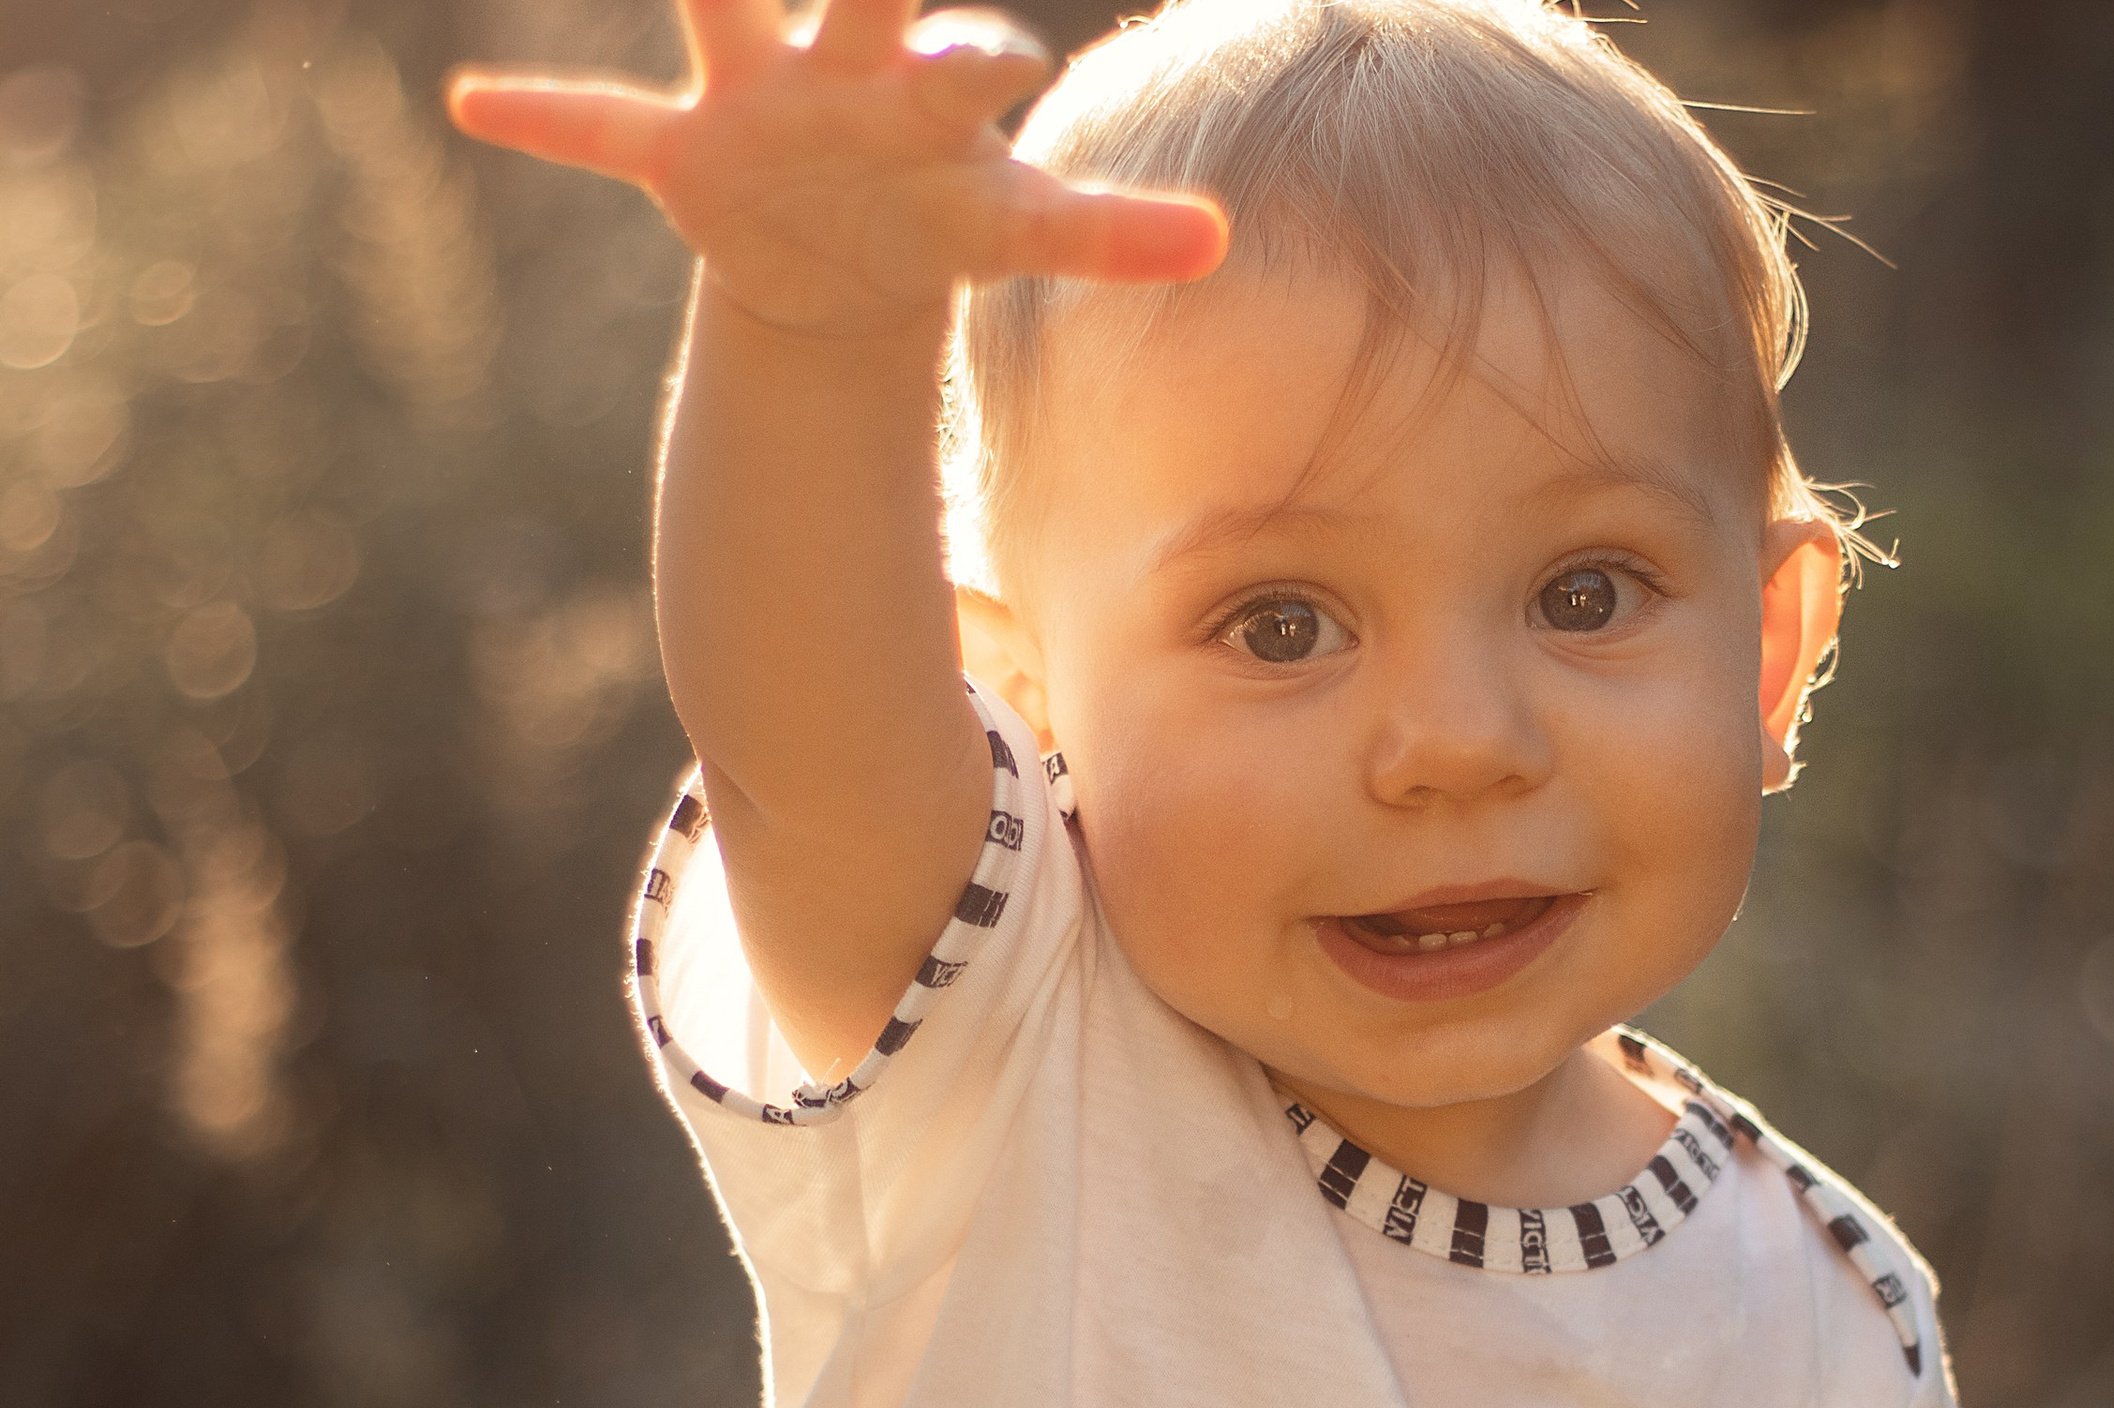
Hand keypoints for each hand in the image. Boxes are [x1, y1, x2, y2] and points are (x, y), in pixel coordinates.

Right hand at [445, 0, 1226, 342]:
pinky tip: (474, 106)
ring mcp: (755, 102)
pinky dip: (549, 123)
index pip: (959, 55)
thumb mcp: (1021, 226)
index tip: (1004, 71)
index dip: (975, 59)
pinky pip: (604, 134)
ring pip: (709, 3)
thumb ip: (1111, 232)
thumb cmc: (942, 214)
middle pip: (849, 1)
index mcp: (925, 90)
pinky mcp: (687, 152)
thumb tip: (1221, 242)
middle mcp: (840, 72)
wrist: (848, 258)